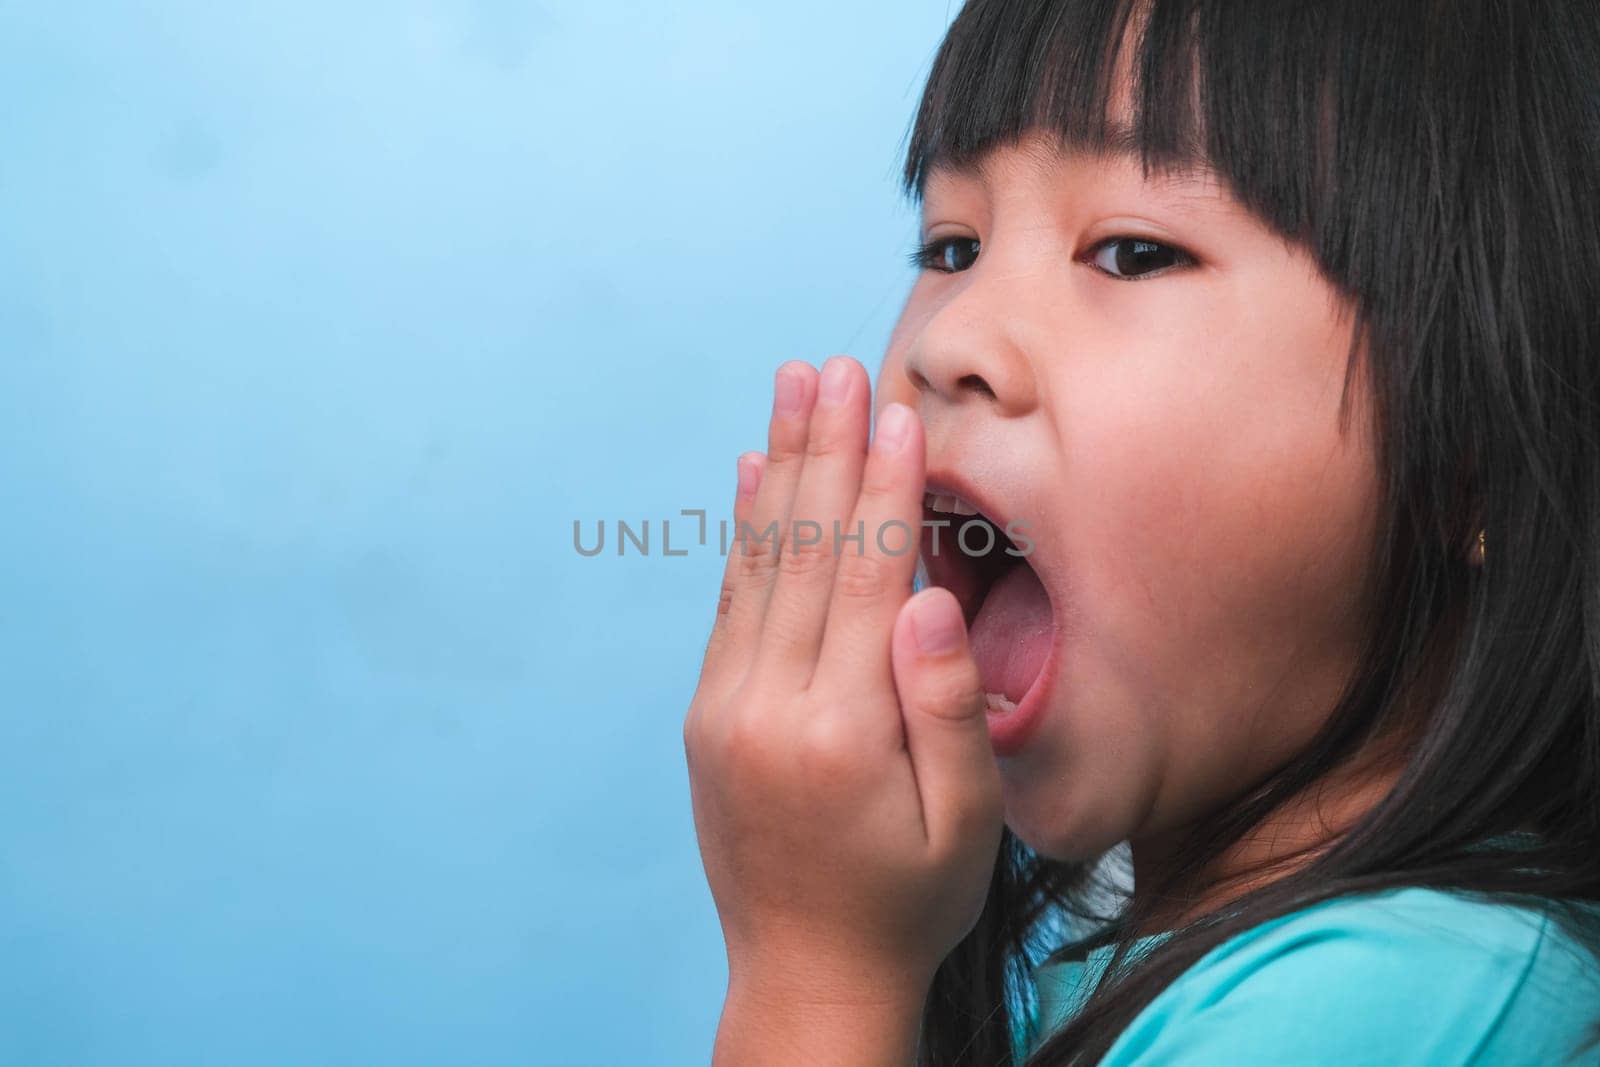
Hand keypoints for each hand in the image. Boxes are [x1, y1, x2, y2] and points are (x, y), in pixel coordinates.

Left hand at [682, 356, 1004, 1011]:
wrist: (805, 975)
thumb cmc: (907, 901)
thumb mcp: (965, 826)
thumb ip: (947, 708)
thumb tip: (926, 598)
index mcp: (841, 730)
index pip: (865, 579)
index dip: (882, 490)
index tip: (893, 410)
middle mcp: (768, 707)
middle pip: (805, 552)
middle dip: (825, 450)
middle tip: (834, 365)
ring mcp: (726, 708)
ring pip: (760, 563)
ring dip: (780, 468)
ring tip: (792, 388)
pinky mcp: (708, 715)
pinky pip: (729, 603)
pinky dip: (743, 533)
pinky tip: (754, 473)